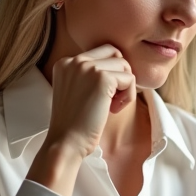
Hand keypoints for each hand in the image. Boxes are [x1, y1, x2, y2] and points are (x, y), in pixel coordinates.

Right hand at [45, 45, 135, 159]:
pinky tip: (113, 110)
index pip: (101, 53)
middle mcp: (74, 60)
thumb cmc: (74, 124)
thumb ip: (89, 76)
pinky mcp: (102, 78)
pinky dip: (128, 96)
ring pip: (124, 65)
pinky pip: (130, 79)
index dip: (110, 74)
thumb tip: (122, 65)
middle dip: (120, 74)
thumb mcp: (76, 91)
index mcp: (65, 62)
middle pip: (114, 53)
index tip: (102, 97)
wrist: (66, 142)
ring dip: (125, 87)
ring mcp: (87, 67)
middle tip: (112, 98)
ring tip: (112, 106)